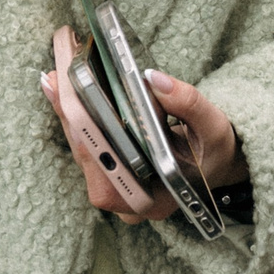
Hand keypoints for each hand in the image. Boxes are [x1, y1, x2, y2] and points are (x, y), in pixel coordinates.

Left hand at [44, 26, 246, 223]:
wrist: (215, 162)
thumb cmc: (214, 149)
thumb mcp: (213, 126)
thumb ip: (188, 104)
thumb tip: (153, 80)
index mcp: (154, 200)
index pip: (110, 174)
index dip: (90, 137)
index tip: (77, 102)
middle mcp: (127, 202)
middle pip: (88, 157)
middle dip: (71, 112)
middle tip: (59, 71)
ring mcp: (114, 189)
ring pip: (81, 150)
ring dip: (67, 109)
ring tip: (57, 72)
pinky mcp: (108, 172)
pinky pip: (84, 143)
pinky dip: (73, 113)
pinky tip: (62, 86)